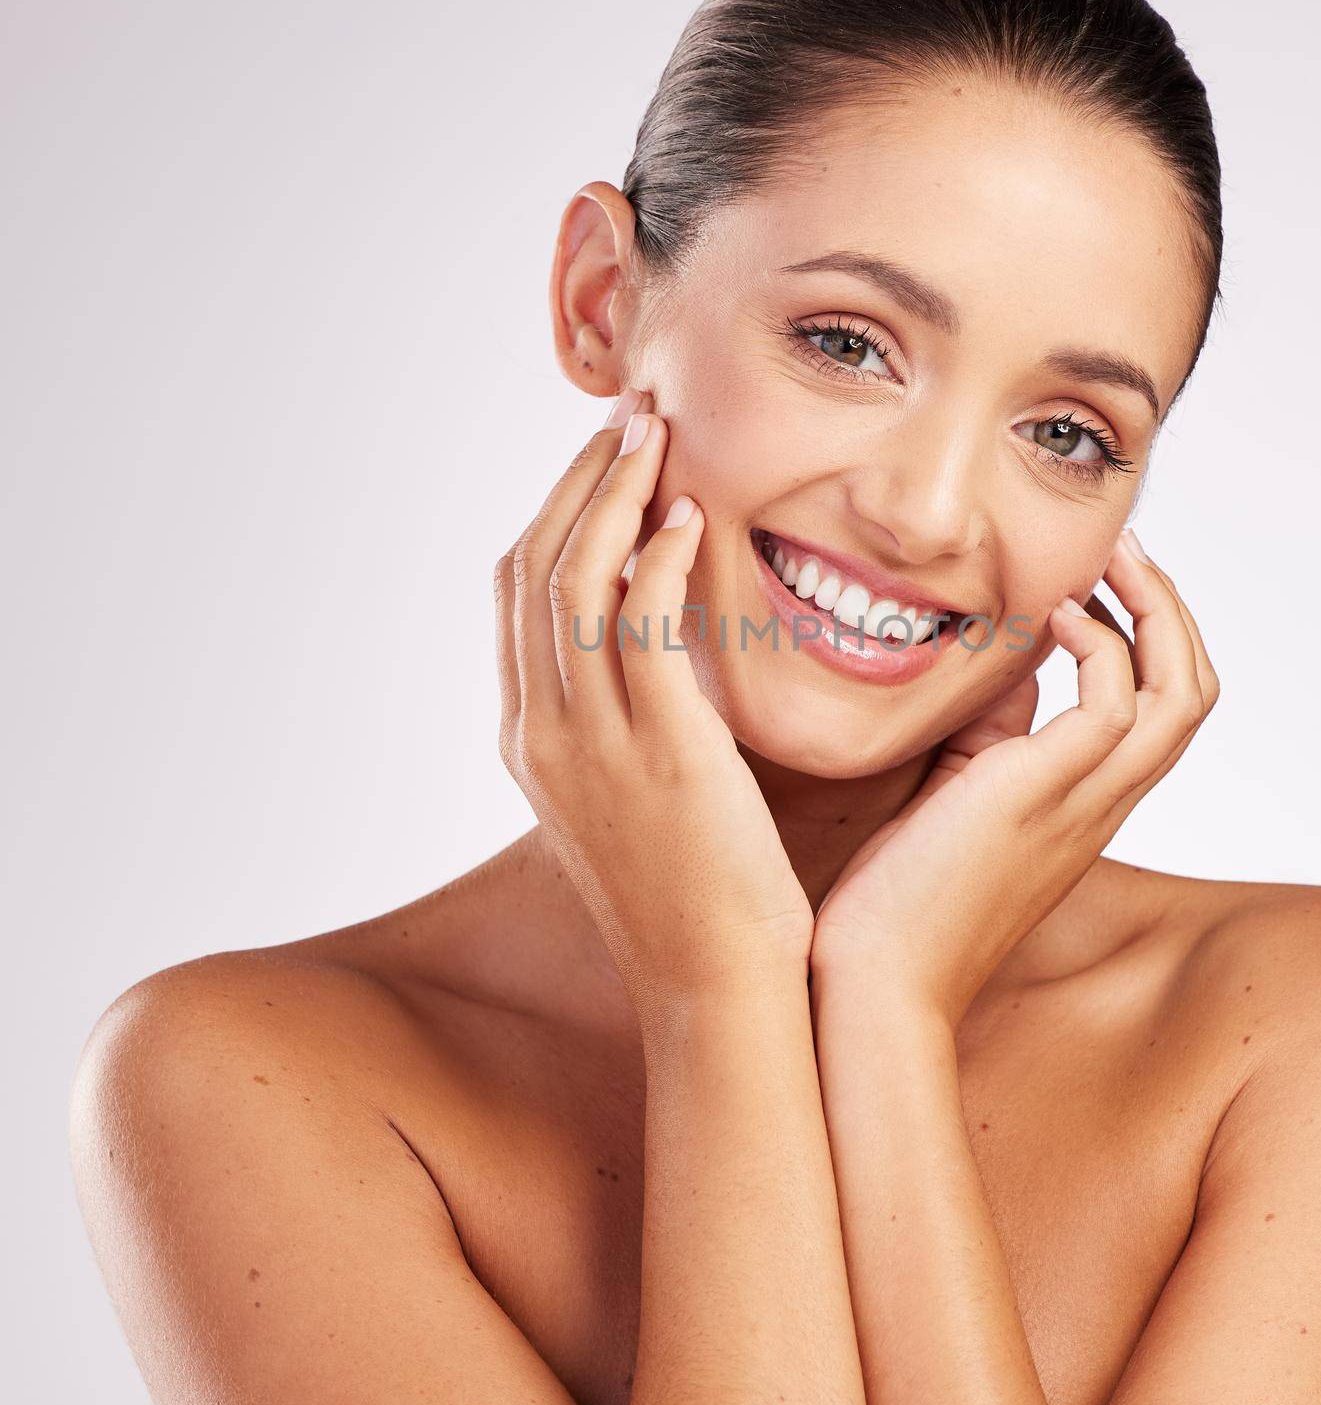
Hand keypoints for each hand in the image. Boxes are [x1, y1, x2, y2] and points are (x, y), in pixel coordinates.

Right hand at [495, 389, 813, 1016]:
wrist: (715, 988)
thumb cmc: (693, 896)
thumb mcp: (630, 799)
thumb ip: (623, 724)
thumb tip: (652, 657)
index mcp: (531, 741)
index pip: (520, 595)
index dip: (556, 512)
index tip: (602, 459)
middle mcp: (542, 731)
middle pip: (537, 567)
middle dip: (579, 479)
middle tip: (628, 416)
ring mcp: (590, 741)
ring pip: (576, 579)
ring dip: (611, 492)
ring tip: (654, 432)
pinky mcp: (658, 748)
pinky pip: (638, 624)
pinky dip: (654, 557)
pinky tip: (686, 514)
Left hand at [809, 529, 1219, 1026]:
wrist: (877, 983)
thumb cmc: (899, 902)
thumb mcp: (957, 799)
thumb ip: (994, 737)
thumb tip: (1007, 667)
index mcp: (1085, 807)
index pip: (1160, 713)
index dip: (1152, 640)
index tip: (1104, 583)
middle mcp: (1100, 804)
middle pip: (1193, 693)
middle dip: (1171, 610)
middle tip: (1126, 552)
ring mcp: (1080, 802)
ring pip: (1180, 693)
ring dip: (1156, 611)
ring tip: (1109, 562)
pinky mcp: (1041, 795)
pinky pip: (1114, 703)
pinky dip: (1099, 643)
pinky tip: (1049, 616)